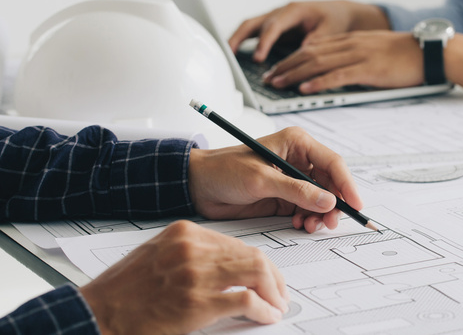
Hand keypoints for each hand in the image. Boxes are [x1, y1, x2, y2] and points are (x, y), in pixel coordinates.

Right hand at [80, 220, 288, 333]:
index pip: (237, 243)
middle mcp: (193, 248)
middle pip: (252, 255)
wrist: (96, 313)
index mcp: (184, 233)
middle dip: (273, 277)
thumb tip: (227, 267)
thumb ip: (192, 253)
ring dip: (273, 292)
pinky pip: (246, 300)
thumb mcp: (158, 255)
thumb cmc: (123, 291)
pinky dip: (263, 309)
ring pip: (256, 273)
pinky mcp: (198, 302)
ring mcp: (196, 274)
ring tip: (277, 305)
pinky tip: (266, 316)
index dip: (259, 262)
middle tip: (279, 293)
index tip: (268, 276)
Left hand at [187, 127, 362, 232]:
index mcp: (296, 143)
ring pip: (321, 199)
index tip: (355, 204)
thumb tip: (328, 200)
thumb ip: (296, 190)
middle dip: (334, 203)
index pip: (332, 162)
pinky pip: (307, 209)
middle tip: (331, 222)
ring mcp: (293, 180)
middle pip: (331, 183)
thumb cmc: (224, 170)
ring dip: (320, 214)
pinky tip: (300, 223)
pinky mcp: (285, 197)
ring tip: (310, 225)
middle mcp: (298, 160)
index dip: (347, 184)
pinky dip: (308, 219)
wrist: (198, 186)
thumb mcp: (261, 179)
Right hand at [228, 0, 389, 61]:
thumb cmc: (334, 20)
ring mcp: (275, 18)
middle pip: (254, 23)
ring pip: (250, 26)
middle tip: (230, 54)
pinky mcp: (274, 27)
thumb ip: (317, 40)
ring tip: (226, 55)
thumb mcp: (330, 30)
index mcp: (294, 10)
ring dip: (236, 39)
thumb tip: (303, 51)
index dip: (264, 42)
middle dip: (240, 38)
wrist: (338, 13)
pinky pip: (254, 32)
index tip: (258, 58)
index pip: (273, 26)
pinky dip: (243, 41)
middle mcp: (280, 12)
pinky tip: (235, 54)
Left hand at [262, 31, 423, 93]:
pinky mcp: (367, 69)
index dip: (291, 58)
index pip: (313, 46)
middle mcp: (349, 44)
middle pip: (309, 53)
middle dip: (285, 66)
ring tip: (278, 84)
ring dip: (294, 74)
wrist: (427, 51)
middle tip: (268, 78)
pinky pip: (337, 75)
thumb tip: (338, 71)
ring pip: (317, 63)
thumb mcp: (374, 50)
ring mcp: (357, 55)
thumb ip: (354, 57)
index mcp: (350, 40)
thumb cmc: (405, 55)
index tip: (277, 68)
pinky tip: (305, 89)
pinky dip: (318, 82)